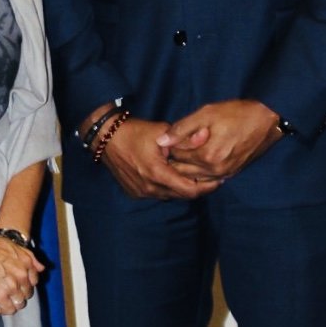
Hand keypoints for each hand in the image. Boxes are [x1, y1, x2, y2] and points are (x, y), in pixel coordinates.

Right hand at [0, 233, 44, 315]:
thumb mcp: (13, 246)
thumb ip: (29, 257)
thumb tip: (42, 268)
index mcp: (27, 263)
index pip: (33, 282)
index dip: (24, 285)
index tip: (17, 286)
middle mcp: (22, 275)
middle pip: (27, 294)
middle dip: (18, 294)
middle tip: (7, 293)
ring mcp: (12, 286)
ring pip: (19, 303)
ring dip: (12, 303)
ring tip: (2, 300)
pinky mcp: (0, 295)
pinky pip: (9, 309)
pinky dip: (4, 309)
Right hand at [99, 115, 215, 199]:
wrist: (106, 139)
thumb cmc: (134, 132)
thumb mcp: (162, 131)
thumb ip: (184, 139)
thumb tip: (205, 139)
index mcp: (157, 173)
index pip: (189, 190)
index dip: (207, 187)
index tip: (219, 180)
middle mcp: (149, 187)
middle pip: (181, 195)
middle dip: (197, 187)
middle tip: (210, 178)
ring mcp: (141, 192)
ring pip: (170, 195)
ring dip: (181, 188)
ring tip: (193, 176)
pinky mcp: (134, 192)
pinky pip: (157, 194)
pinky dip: (167, 187)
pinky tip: (172, 176)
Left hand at [156, 100, 283, 181]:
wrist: (267, 120)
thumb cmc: (237, 113)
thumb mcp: (206, 114)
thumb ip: (182, 128)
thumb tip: (161, 141)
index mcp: (207, 156)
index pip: (176, 156)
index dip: (170, 145)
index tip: (170, 136)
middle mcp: (215, 170)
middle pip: (182, 170)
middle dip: (175, 159)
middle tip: (174, 144)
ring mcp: (224, 174)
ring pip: (194, 177)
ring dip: (185, 167)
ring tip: (185, 151)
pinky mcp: (231, 173)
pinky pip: (207, 179)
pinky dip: (198, 172)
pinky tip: (198, 159)